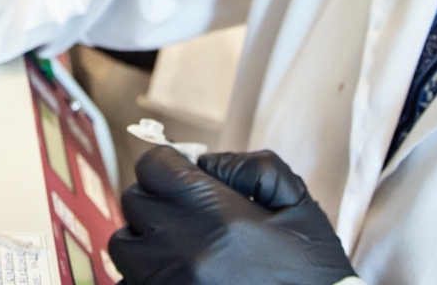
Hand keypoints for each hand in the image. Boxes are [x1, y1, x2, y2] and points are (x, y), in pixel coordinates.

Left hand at [108, 147, 355, 284]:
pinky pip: (132, 284)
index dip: (170, 164)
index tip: (185, 176)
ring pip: (125, 246)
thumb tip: (206, 164)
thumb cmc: (311, 271)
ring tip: (179, 246)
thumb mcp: (296, 204)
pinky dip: (148, 275)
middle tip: (188, 212)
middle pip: (135, 202)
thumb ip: (253, 168)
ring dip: (145, 239)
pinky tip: (180, 275)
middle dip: (158, 199)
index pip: (153, 166)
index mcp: (213, 215)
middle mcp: (180, 250)